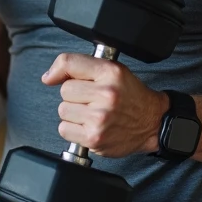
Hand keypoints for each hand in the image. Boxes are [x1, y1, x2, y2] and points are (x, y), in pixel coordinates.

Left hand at [43, 54, 168, 157]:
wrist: (152, 122)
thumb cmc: (131, 96)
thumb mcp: (113, 70)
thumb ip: (82, 67)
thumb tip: (48, 77)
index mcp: (110, 72)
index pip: (68, 63)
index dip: (58, 70)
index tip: (54, 78)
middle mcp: (106, 94)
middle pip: (64, 90)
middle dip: (74, 96)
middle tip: (91, 99)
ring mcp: (100, 118)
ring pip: (63, 110)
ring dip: (73, 114)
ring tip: (92, 113)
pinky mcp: (94, 138)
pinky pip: (64, 129)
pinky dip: (73, 130)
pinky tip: (88, 126)